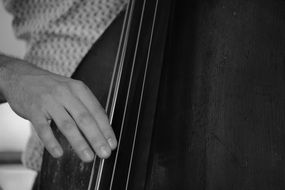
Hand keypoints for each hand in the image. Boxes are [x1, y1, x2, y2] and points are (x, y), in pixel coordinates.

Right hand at [0, 57, 116, 161]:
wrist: (20, 77)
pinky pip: (43, 129)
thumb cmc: (51, 88)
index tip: (112, 144)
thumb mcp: (71, 90)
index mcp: (79, 89)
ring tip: (88, 157)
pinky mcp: (33, 110)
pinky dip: (51, 142)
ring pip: (67, 125)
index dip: (106, 129)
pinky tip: (59, 154)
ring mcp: (49, 101)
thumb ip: (84, 106)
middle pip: (85, 119)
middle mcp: (66, 93)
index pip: (97, 111)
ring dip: (79, 143)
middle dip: (97, 138)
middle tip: (105, 154)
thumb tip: (101, 130)